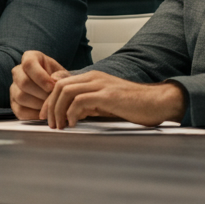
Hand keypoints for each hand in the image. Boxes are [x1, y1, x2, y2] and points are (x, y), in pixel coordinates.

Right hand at [10, 51, 69, 118]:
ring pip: (21, 97)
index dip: (40, 77)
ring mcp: (14, 88)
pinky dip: (34, 115)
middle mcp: (18, 72)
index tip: (52, 87)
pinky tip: (45, 114)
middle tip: (54, 99)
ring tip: (51, 106)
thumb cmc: (61, 81)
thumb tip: (55, 81)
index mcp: (30, 58)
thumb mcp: (64, 75)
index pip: (28, 64)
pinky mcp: (14, 104)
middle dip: (41, 93)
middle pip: (23, 82)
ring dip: (39, 104)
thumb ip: (61, 76)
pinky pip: (20, 111)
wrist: (59, 92)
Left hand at [41, 71, 186, 128]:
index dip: (50, 101)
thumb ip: (88, 105)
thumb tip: (71, 114)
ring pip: (66, 92)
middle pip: (59, 87)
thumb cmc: (134, 105)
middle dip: (50, 106)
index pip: (61, 84)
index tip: (46, 116)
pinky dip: (72, 112)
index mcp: (92, 78)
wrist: (158, 102)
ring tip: (60, 126)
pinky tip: (73, 124)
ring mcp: (100, 84)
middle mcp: (94, 78)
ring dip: (58, 110)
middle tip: (49, 124)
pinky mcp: (108, 95)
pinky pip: (80, 101)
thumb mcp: (105, 103)